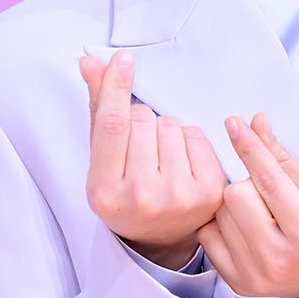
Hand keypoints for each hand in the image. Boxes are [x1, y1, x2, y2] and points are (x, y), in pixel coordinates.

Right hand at [80, 51, 225, 269]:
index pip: (112, 126)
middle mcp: (140, 197)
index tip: (123, 60)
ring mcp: (177, 198)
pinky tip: (182, 163)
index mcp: (105, 192)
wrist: (160, 237)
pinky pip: (196, 135)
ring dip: (165, 131)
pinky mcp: (208, 193)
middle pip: (143, 120)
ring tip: (160, 159)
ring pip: (171, 125)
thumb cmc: (127, 192)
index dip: (117, 88)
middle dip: (141, 122)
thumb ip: (98, 110)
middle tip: (141, 150)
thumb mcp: (102, 161)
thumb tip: (91, 64)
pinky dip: (189, 141)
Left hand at [196, 113, 298, 297]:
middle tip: (270, 195)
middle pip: (236, 195)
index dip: (251, 148)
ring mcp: (255, 274)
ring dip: (236, 205)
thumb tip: (256, 126)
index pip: (269, 180)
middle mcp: (277, 258)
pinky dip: (222, 225)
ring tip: (262, 214)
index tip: (236, 126)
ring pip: (220, 213)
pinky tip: (245, 227)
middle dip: (251, 185)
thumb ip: (283, 159)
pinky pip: (208, 236)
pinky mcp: (238, 282)